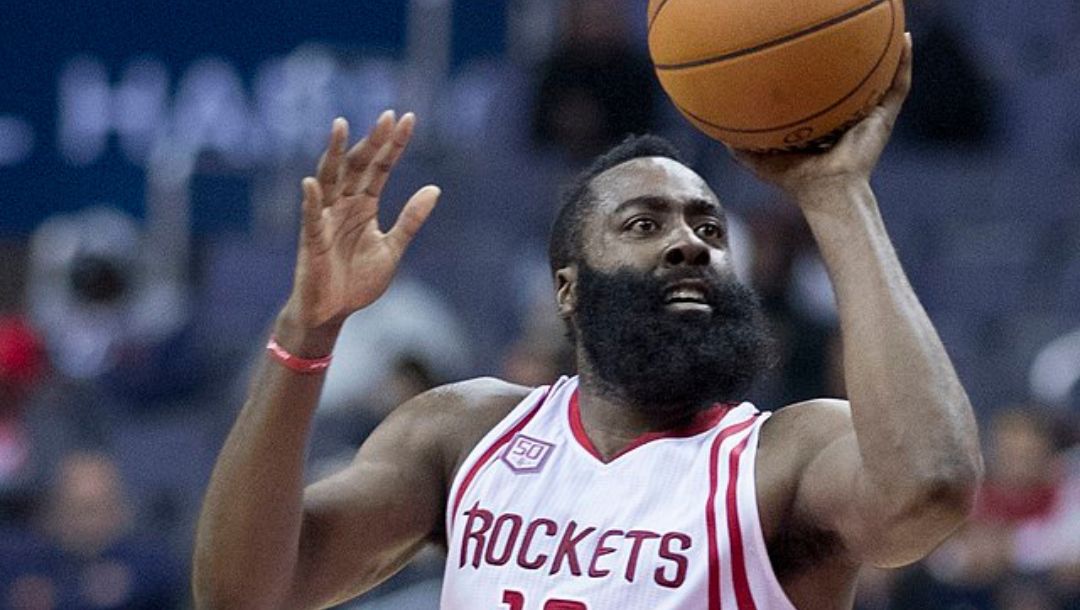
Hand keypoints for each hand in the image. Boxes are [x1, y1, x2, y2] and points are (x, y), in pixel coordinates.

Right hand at [284, 111, 439, 331]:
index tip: (408, 118)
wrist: (333, 312)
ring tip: (340, 126)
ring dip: (334, 154)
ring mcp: (326, 220)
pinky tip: (313, 183)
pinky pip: (310, 217)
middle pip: (359, 166)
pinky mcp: (312, 240)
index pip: (380, 168)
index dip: (393, 145)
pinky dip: (311, 200)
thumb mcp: (392, 248)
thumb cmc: (357, 281)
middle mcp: (344, 205)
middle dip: (372, 142)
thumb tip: (434, 188)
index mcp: (364, 206)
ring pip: (330, 179)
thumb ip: (410, 220)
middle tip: (387, 117)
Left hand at [728, 33, 912, 203]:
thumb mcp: (760, 159)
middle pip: (852, 79)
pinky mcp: (883, 118)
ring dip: (887, 51)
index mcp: (822, 121)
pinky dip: (905, 62)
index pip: (821, 90)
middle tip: (847, 30)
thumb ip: (739, 147)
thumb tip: (716, 131)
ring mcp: (868, 115)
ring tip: (889, 23)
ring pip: (881, 76)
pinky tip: (906, 38)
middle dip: (852, 55)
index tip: (807, 48)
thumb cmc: (796, 179)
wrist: (825, 190)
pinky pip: (898, 85)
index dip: (818, 71)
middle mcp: (847, 115)